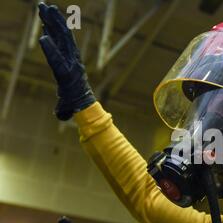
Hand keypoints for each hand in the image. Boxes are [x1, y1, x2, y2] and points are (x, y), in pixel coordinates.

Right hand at [38, 2, 94, 120]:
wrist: (83, 99)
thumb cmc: (72, 103)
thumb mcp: (66, 107)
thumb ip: (62, 110)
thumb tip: (60, 116)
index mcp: (68, 75)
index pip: (58, 61)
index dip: (51, 51)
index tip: (43, 39)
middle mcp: (71, 62)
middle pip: (63, 40)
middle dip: (54, 23)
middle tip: (44, 7)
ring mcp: (71, 56)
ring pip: (63, 35)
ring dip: (54, 20)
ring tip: (44, 6)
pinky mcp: (69, 54)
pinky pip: (61, 39)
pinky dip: (54, 28)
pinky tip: (46, 18)